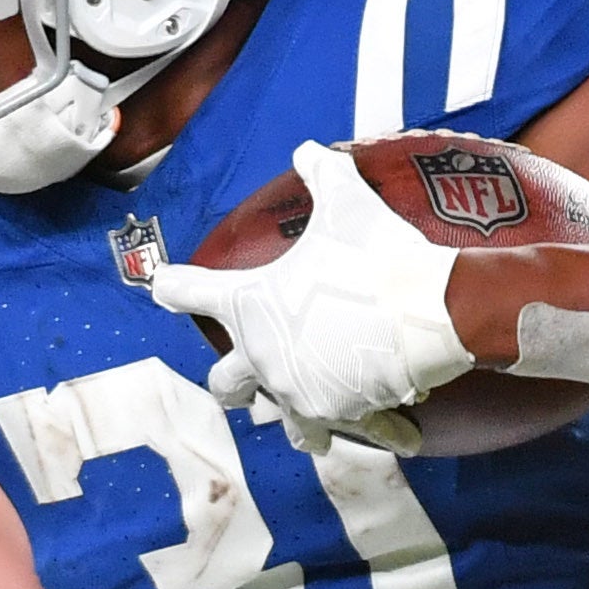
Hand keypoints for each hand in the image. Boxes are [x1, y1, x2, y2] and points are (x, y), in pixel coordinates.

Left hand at [139, 143, 472, 452]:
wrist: (430, 309)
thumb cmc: (377, 256)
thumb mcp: (347, 203)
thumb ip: (322, 174)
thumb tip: (308, 150)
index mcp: (249, 307)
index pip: (192, 293)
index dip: (173, 287)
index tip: (159, 286)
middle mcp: (264, 358)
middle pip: (226, 384)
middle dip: (231, 382)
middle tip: (239, 379)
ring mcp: (300, 393)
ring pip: (287, 425)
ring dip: (296, 421)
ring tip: (309, 427)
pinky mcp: (342, 414)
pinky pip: (355, 432)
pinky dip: (377, 430)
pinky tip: (400, 437)